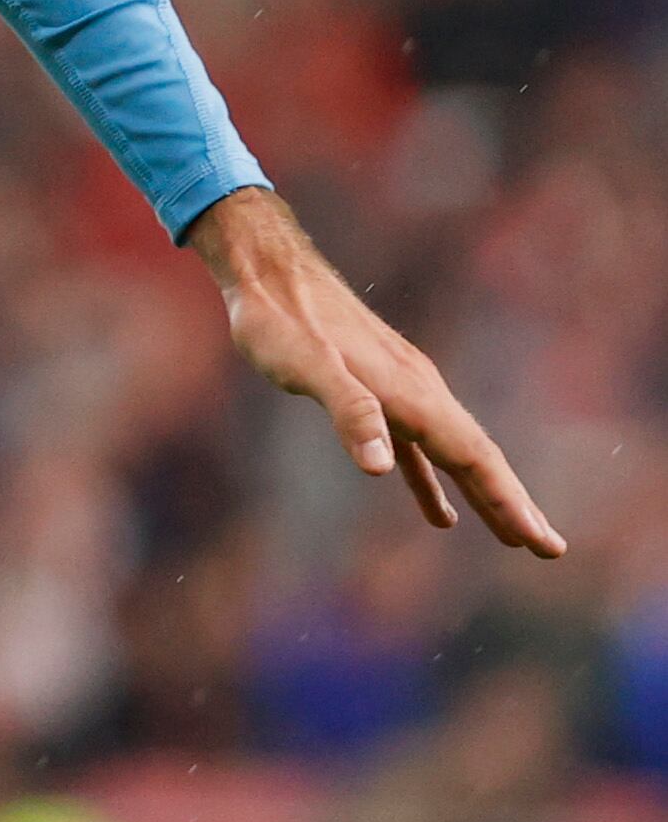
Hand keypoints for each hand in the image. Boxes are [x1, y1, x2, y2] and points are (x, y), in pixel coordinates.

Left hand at [189, 186, 563, 553]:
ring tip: (514, 537)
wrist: (270, 271)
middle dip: (515, 505)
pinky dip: (434, 482)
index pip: (474, 458)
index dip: (509, 502)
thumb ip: (349, 410)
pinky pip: (419, 449)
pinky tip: (441, 513)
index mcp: (411, 393)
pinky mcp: (378, 391)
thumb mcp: (307, 366)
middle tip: (551, 550)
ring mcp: (402, 391)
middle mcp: (419, 391)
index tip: (545, 544)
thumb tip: (379, 469)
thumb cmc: (282, 319)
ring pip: (454, 454)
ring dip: (484, 496)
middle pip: (478, 458)